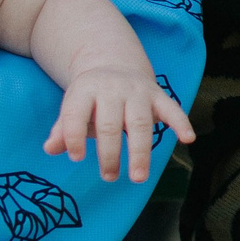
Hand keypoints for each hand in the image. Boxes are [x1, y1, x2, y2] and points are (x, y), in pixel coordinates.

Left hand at [43, 69, 194, 181]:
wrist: (113, 62)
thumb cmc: (90, 98)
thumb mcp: (73, 107)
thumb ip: (63, 129)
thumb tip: (51, 149)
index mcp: (86, 90)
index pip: (77, 114)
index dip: (74, 136)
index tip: (76, 158)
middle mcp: (112, 88)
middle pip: (110, 123)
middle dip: (110, 153)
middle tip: (109, 177)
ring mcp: (137, 91)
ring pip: (139, 122)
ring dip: (140, 152)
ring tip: (138, 178)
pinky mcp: (157, 95)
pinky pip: (171, 108)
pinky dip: (181, 123)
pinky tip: (188, 139)